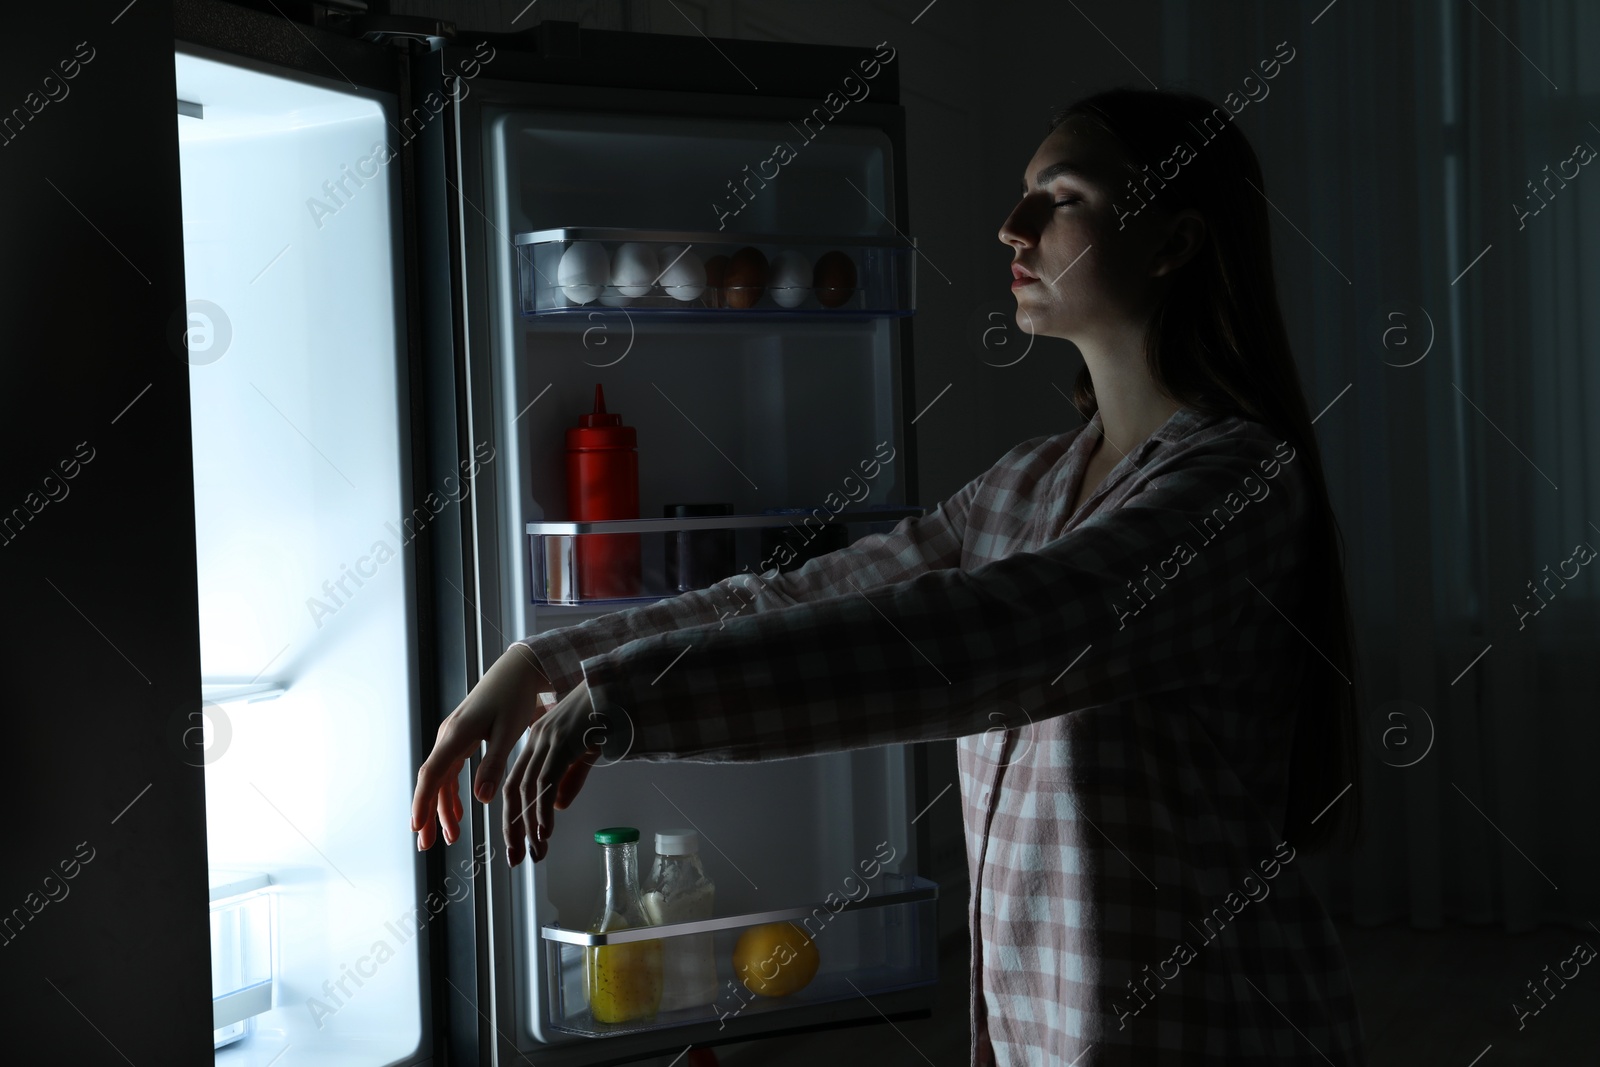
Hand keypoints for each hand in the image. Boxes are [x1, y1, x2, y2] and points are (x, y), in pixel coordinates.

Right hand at [410, 645, 582, 855]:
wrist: (517, 671)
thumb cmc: (514, 697)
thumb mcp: (509, 732)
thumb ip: (494, 764)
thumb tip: (480, 799)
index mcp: (456, 735)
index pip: (432, 775)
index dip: (423, 803)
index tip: (417, 827)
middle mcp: (448, 736)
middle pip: (431, 782)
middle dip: (427, 814)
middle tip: (427, 845)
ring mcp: (452, 737)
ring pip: (441, 779)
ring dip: (442, 808)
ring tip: (450, 836)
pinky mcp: (461, 738)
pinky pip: (450, 770)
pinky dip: (452, 793)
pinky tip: (459, 812)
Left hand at [501, 678, 606, 864]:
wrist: (619, 685)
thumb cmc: (606, 714)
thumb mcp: (585, 750)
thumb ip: (570, 778)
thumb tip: (556, 807)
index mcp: (538, 742)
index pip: (516, 785)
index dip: (513, 816)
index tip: (517, 844)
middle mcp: (536, 741)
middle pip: (514, 790)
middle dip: (512, 827)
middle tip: (515, 858)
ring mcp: (549, 741)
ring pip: (528, 790)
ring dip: (529, 825)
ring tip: (535, 850)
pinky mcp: (564, 742)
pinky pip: (547, 780)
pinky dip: (543, 808)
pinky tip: (545, 829)